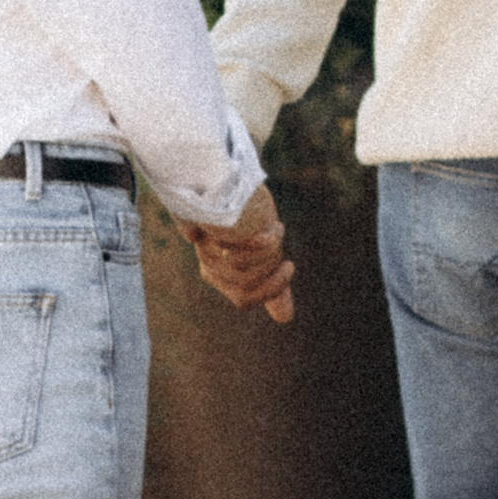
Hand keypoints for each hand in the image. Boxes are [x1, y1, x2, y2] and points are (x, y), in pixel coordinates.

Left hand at [186, 181, 295, 322]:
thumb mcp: (262, 256)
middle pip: (247, 283)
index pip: (244, 299)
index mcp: (216, 273)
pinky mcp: (213, 224)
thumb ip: (271, 287)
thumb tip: (285, 318)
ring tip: (274, 232)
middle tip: (282, 249)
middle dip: (272, 268)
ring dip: (269, 252)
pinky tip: (274, 228)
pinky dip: (265, 240)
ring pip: (246, 266)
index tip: (288, 266)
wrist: (224, 179)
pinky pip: (244, 244)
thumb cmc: (247, 219)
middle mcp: (210, 261)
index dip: (272, 290)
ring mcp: (209, 244)